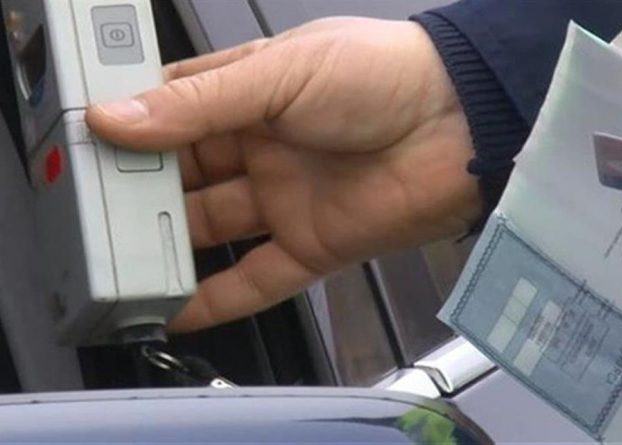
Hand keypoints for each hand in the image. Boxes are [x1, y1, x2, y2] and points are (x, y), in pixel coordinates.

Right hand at [85, 18, 479, 331]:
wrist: (462, 123)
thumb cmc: (387, 74)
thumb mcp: (283, 72)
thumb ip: (201, 103)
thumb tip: (120, 116)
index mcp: (255, 92)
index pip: (176, 112)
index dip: (134, 128)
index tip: (92, 146)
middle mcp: (267, 146)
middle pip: (188, 176)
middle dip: (145, 193)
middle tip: (99, 209)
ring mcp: (288, 197)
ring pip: (215, 230)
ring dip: (173, 247)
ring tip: (126, 261)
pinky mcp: (316, 243)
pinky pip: (260, 278)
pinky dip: (222, 297)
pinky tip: (183, 306)